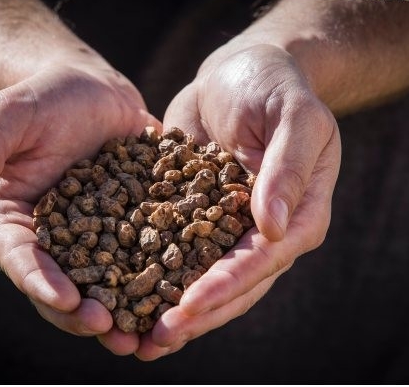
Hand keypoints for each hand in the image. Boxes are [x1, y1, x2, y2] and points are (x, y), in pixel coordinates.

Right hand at [0, 61, 156, 354]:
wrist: (89, 91)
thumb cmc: (42, 97)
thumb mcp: (12, 110)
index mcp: (7, 220)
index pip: (19, 257)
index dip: (40, 282)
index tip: (67, 299)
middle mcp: (45, 243)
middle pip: (59, 289)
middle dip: (82, 315)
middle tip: (109, 329)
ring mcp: (88, 246)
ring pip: (102, 292)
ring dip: (122, 318)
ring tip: (146, 338)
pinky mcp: (126, 239)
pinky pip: (141, 271)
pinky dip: (158, 292)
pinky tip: (183, 305)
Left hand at [139, 43, 340, 358]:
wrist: (240, 68)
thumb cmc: (276, 86)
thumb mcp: (295, 116)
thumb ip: (285, 168)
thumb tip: (269, 226)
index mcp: (296, 216)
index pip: (258, 262)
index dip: (224, 287)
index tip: (188, 308)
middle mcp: (261, 232)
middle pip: (228, 285)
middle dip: (191, 315)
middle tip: (150, 340)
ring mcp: (222, 226)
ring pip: (196, 278)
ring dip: (166, 309)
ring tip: (130, 339)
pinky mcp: (188, 212)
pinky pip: (168, 249)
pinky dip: (145, 272)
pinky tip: (111, 293)